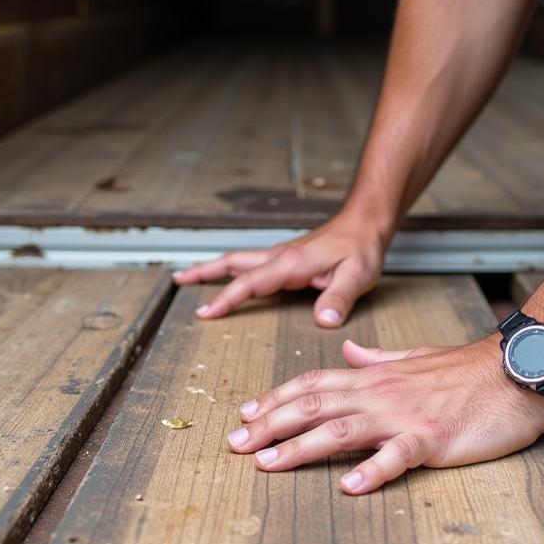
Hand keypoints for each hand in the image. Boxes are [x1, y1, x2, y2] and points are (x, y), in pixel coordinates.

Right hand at [172, 213, 385, 326]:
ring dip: (214, 267)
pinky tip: (231, 274)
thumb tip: (323, 320)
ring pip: (239, 260)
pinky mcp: (288, 257)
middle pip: (232, 263)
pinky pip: (253, 262)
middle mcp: (280, 256)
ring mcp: (282, 255)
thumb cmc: (361, 247)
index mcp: (290, 263)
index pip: (249, 283)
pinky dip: (234, 268)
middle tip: (177, 280)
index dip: (226, 298)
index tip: (205, 313)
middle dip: (203, 272)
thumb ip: (339, 297)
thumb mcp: (357, 275)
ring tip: (190, 275)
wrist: (366, 222)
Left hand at [225, 337, 543, 493]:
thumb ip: (377, 358)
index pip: (314, 384)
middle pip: (313, 405)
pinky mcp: (431, 438)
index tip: (246, 413)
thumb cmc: (466, 370)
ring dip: (300, 447)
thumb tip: (348, 352)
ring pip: (340, 428)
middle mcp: (379, 393)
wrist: (514, 372)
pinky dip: (373, 471)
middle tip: (236, 444)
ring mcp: (403, 416)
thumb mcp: (414, 358)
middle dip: (270, 424)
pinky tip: (350, 487)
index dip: (276, 398)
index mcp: (374, 376)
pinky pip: (397, 456)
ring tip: (268, 465)